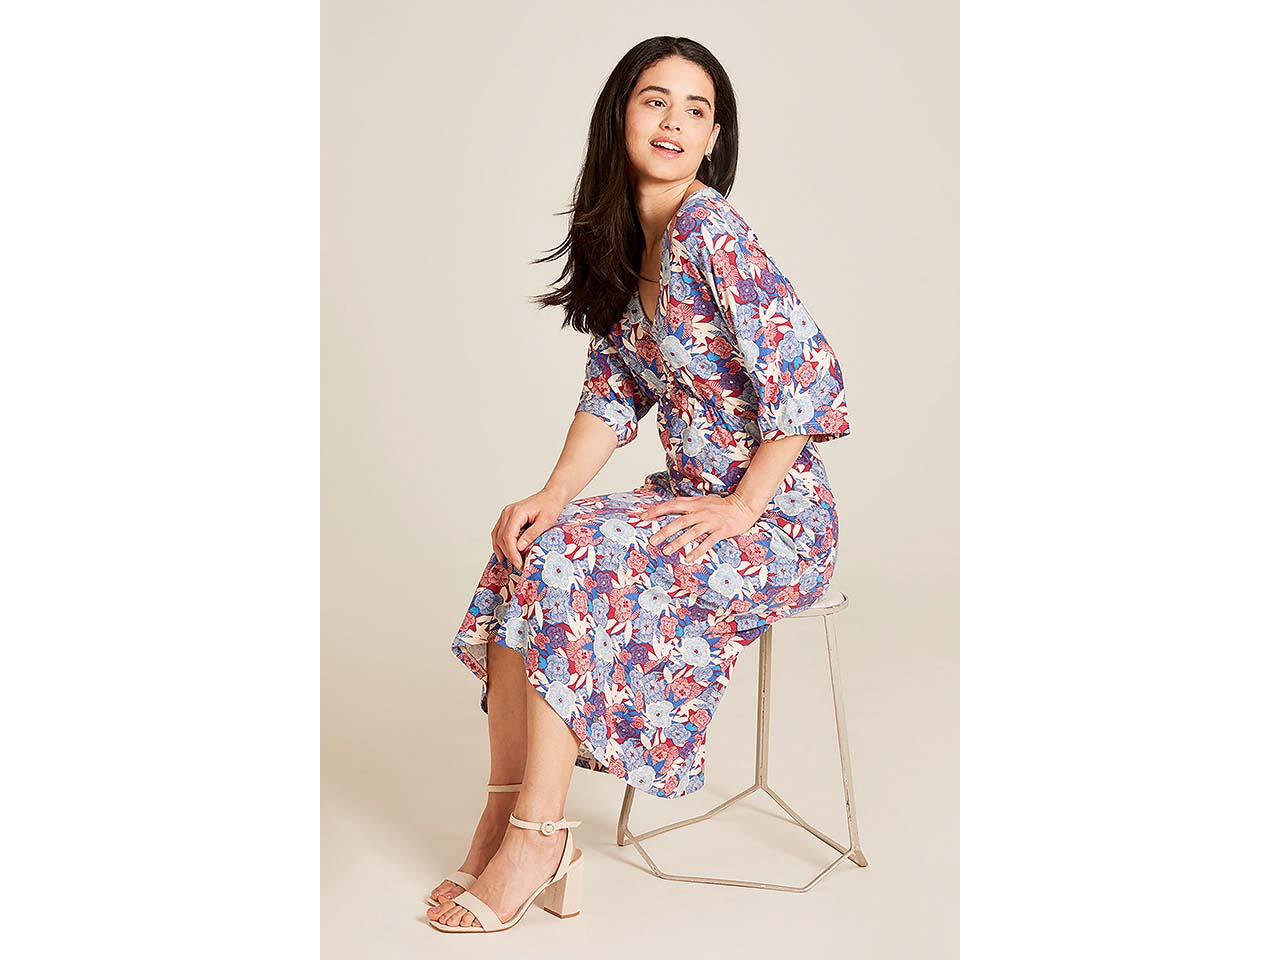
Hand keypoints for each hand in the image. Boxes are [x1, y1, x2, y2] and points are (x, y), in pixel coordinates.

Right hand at [493, 488, 568, 572]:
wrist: (551, 496)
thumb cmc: (550, 506)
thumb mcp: (546, 521)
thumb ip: (532, 533)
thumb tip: (519, 547)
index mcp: (516, 512)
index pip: (508, 537)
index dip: (512, 553)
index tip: (519, 564)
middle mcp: (507, 512)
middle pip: (501, 538)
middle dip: (508, 554)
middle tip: (519, 565)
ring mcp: (505, 514)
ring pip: (497, 536)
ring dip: (502, 550)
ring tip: (511, 562)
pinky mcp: (507, 517)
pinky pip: (498, 532)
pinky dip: (500, 544)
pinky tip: (504, 553)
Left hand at [638, 491, 761, 565]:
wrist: (743, 506)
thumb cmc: (721, 505)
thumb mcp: (702, 501)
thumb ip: (688, 504)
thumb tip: (672, 506)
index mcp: (694, 504)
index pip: (672, 505)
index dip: (657, 510)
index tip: (643, 516)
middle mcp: (701, 512)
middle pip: (680, 521)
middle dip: (665, 530)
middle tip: (652, 540)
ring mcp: (711, 521)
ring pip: (692, 532)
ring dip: (678, 542)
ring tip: (666, 550)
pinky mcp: (721, 531)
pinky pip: (708, 542)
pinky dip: (698, 550)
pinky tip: (688, 558)